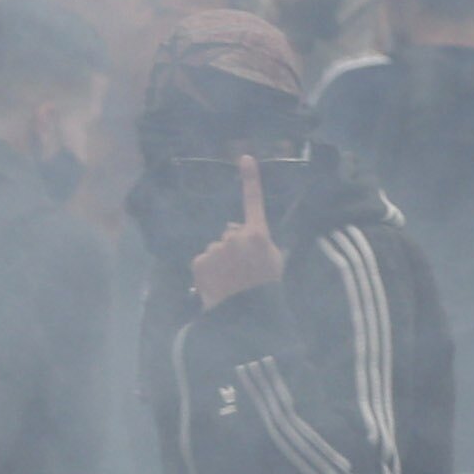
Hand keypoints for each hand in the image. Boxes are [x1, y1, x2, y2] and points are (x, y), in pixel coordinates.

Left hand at [190, 155, 286, 306]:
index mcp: (257, 234)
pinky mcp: (199, 262)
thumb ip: (261, 243)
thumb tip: (247, 234)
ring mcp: (214, 248)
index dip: (250, 179)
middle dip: (233, 247)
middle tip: (242, 271)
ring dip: (220, 262)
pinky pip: (203, 262)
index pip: (253, 202)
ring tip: (230, 283)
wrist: (247, 317)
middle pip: (230, 234)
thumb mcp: (275, 262)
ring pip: (216, 250)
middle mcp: (233, 236)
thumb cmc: (267, 290)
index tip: (244, 156)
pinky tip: (216, 286)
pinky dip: (207, 272)